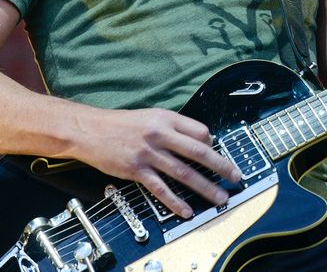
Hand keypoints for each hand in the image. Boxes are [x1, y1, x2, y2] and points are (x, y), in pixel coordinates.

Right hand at [74, 107, 241, 218]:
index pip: (201, 132)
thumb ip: (174, 127)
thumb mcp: (152, 116)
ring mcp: (149, 154)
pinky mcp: (136, 170)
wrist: (90, 130)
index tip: (218, 154)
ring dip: (205, 187)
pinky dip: (175, 201)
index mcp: (167, 119)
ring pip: (184, 173)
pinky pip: (161, 189)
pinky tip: (186, 210)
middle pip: (198, 152)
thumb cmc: (122, 124)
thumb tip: (199, 141)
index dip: (212, 144)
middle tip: (236, 177)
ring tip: (219, 197)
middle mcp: (160, 135)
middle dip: (221, 166)